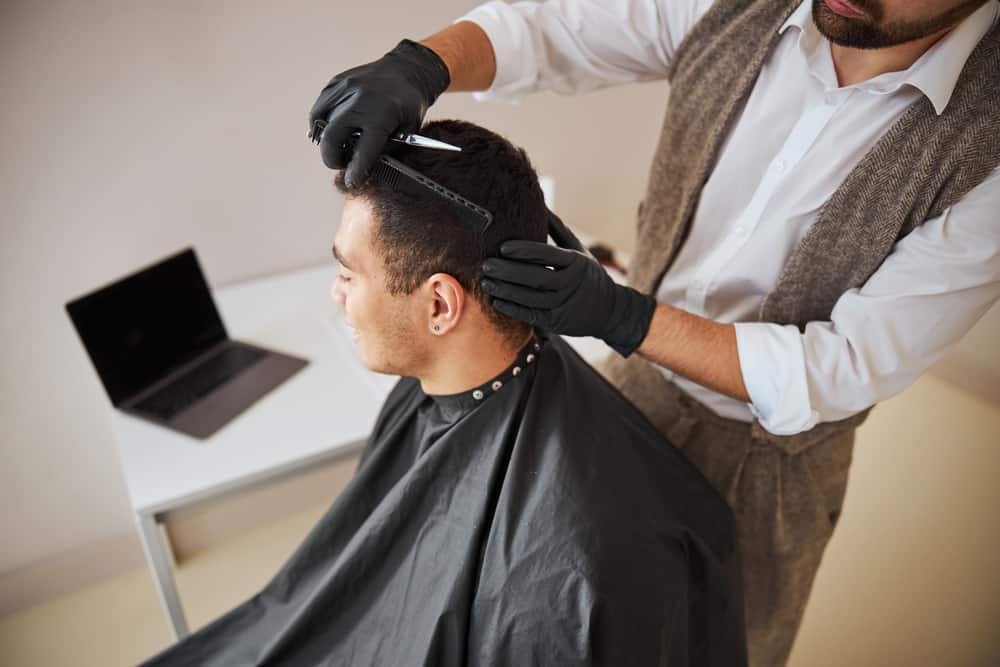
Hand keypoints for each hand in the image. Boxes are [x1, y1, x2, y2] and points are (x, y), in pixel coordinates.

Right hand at [308, 39, 450, 185]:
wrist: (407, 69)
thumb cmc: (410, 105)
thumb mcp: (408, 132)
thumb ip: (385, 149)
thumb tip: (361, 167)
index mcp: (382, 114)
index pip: (363, 151)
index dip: (355, 172)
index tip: (352, 182)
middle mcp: (361, 100)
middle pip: (331, 137)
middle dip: (331, 158)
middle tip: (340, 164)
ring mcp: (346, 88)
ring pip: (321, 123)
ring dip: (326, 141)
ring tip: (338, 146)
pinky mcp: (336, 83)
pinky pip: (320, 109)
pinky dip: (321, 123)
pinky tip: (331, 130)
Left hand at [481, 240, 655, 356]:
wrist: (610, 310)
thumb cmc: (587, 275)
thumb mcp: (578, 251)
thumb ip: (558, 230)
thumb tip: (540, 204)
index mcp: (575, 263)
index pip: (547, 254)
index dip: (524, 251)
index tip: (503, 247)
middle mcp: (570, 284)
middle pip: (535, 277)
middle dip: (508, 271)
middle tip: (486, 265)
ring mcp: (564, 304)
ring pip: (530, 298)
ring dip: (505, 291)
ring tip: (486, 283)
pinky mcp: (557, 322)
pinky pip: (531, 315)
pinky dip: (512, 309)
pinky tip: (496, 301)